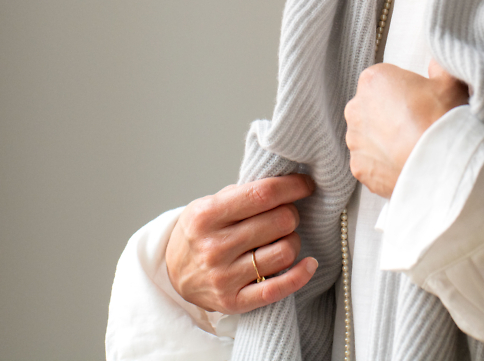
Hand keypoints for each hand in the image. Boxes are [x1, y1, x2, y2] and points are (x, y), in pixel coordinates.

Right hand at [165, 174, 317, 314]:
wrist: (173, 274)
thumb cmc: (201, 232)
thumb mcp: (209, 203)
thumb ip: (244, 193)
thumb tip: (287, 182)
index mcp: (207, 215)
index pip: (263, 194)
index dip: (293, 186)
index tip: (306, 184)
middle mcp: (215, 247)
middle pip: (280, 221)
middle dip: (292, 213)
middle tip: (286, 213)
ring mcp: (224, 277)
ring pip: (285, 252)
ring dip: (293, 241)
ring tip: (283, 238)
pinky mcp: (234, 301)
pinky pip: (278, 289)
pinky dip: (300, 275)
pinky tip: (309, 263)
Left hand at [344, 60, 467, 197]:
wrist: (443, 166)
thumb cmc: (443, 120)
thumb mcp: (450, 82)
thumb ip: (439, 67)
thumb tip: (437, 63)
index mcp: (373, 80)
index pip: (383, 81)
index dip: (403, 91)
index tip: (418, 102)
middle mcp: (355, 108)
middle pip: (372, 108)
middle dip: (389, 116)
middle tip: (416, 125)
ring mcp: (355, 140)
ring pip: (368, 137)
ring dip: (384, 141)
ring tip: (411, 148)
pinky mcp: (358, 167)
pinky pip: (369, 163)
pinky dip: (383, 165)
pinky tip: (404, 164)